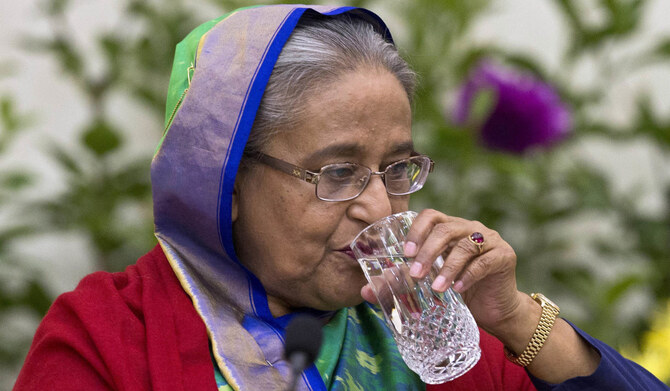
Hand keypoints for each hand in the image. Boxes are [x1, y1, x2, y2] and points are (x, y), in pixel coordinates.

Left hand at [361, 209, 522, 335]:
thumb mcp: (428, 286)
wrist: (495, 310)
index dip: (416, 231)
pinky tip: (458, 290)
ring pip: (466, 244)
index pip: (430, 216)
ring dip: (447, 266)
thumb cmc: (458, 292)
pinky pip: (484, 261)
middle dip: (427, 251)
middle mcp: (469, 228)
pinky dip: (469, 275)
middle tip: (416, 274)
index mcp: (449, 229)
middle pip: (445, 228)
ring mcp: (489, 239)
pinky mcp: (504, 255)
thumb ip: (400, 283)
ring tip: (437, 288)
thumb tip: (366, 290)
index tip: (404, 254)